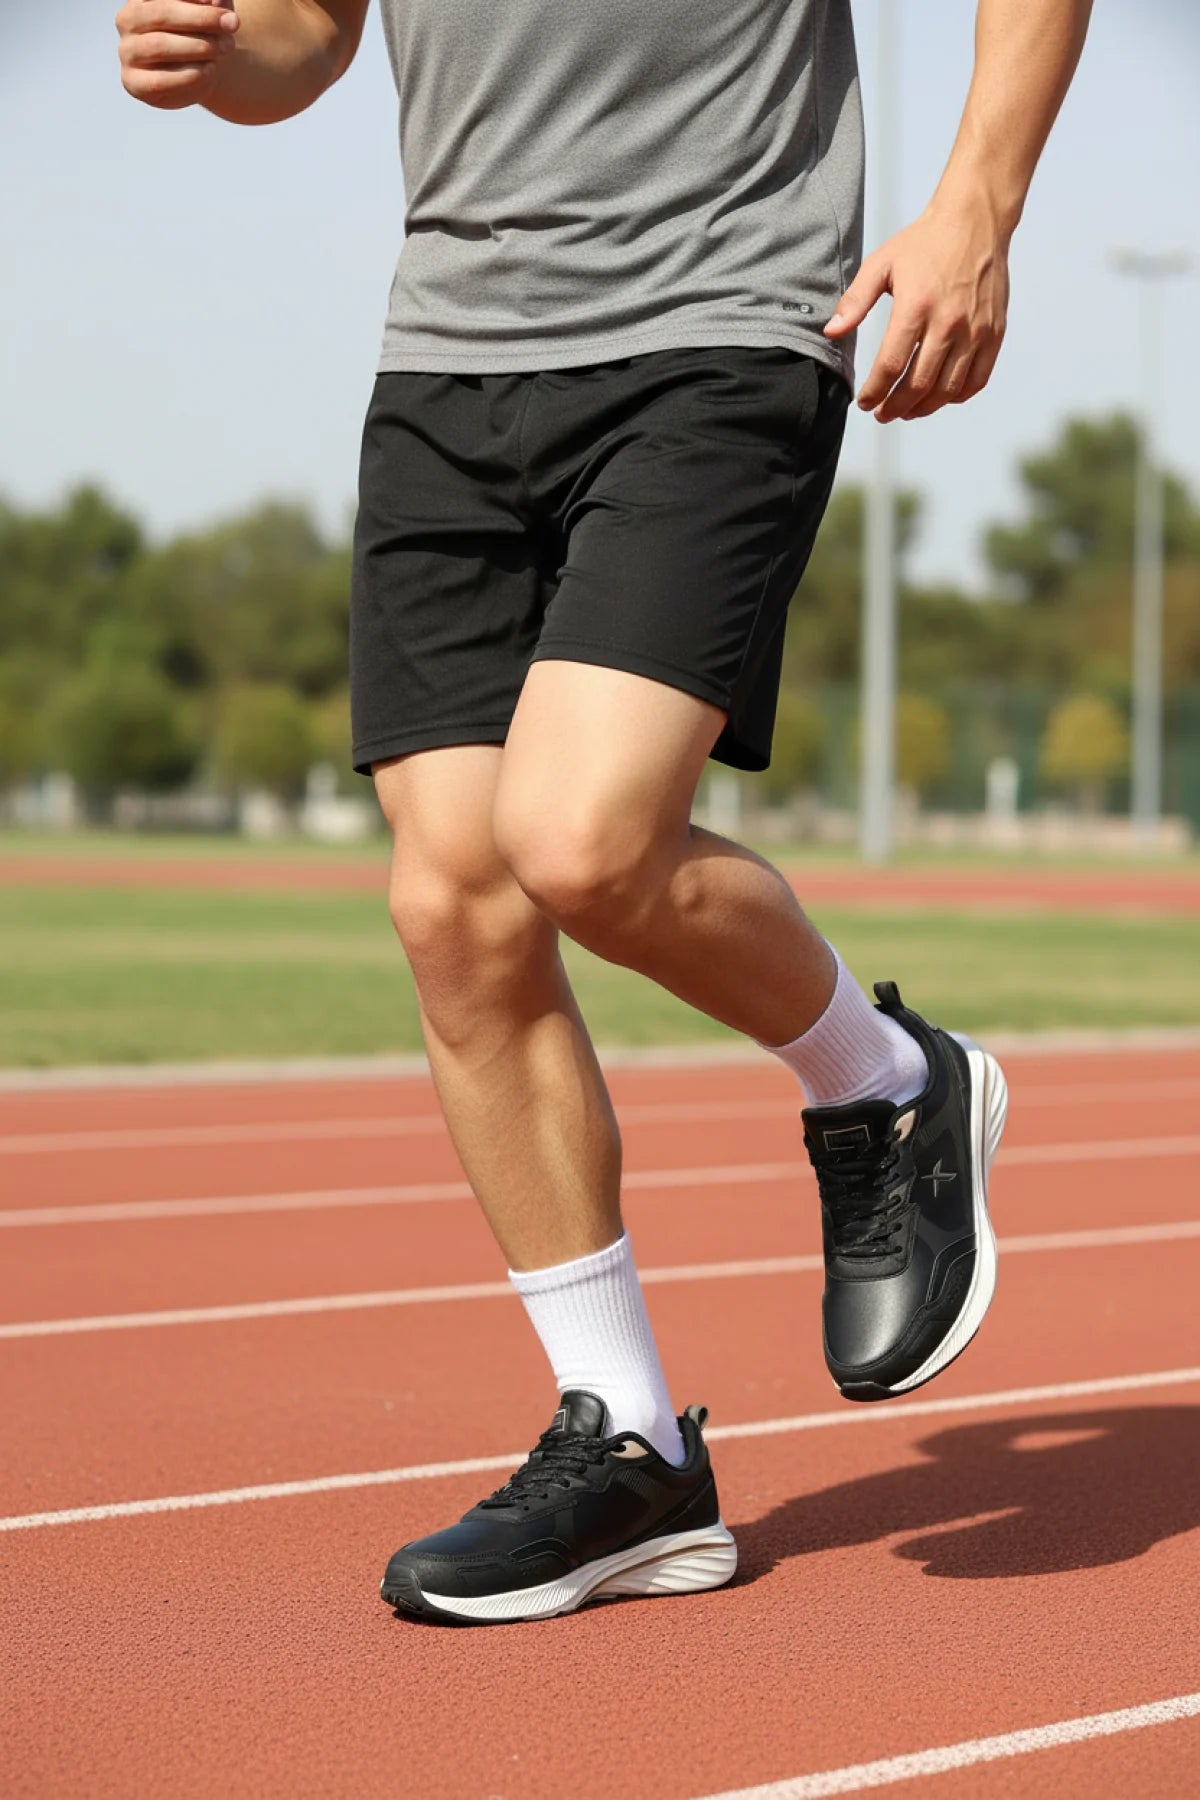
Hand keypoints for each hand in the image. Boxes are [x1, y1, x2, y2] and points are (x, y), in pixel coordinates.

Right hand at [116, 0, 238, 110]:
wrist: (201, 70)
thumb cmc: (203, 32)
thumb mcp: (212, 11)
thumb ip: (213, 2)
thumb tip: (215, 0)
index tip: (219, 1)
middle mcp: (128, 19)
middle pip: (161, 13)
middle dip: (200, 18)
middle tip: (232, 24)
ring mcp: (127, 52)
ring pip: (159, 45)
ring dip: (198, 47)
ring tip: (224, 48)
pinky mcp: (134, 83)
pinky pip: (160, 80)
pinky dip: (190, 76)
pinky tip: (210, 70)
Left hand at [825, 201, 1009, 421]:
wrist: (976, 221)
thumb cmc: (925, 242)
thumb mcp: (881, 264)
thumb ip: (855, 301)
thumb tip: (831, 331)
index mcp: (915, 306)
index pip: (890, 366)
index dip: (875, 392)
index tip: (865, 403)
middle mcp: (948, 322)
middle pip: (918, 385)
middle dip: (896, 407)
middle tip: (882, 414)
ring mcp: (975, 330)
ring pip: (947, 389)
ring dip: (924, 408)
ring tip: (907, 411)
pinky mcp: (995, 332)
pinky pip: (977, 380)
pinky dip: (956, 396)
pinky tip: (940, 397)